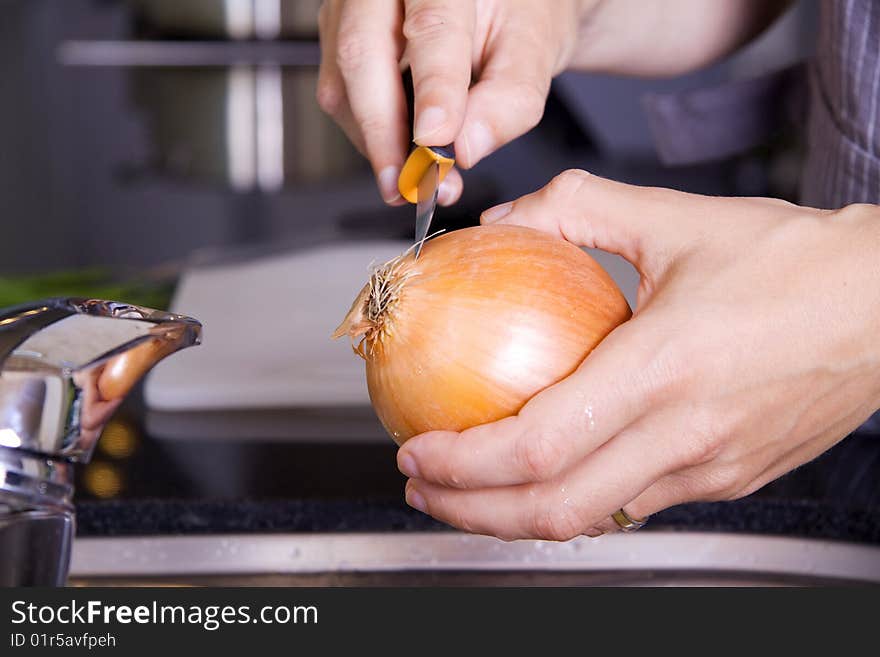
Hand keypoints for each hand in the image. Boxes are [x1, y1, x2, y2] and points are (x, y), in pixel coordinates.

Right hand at [316, 0, 585, 203]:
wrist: (500, 4)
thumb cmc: (516, 13)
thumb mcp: (534, 48)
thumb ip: (510, 97)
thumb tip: (466, 148)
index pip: (432, 25)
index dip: (433, 88)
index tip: (439, 142)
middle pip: (362, 55)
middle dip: (385, 134)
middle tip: (414, 184)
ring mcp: (348, 9)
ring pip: (343, 85)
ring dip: (378, 145)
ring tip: (423, 179)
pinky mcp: (337, 41)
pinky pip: (342, 98)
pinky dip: (373, 138)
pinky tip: (406, 157)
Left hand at [396, 170, 879, 540]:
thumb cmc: (795, 261)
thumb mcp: (677, 217)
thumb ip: (577, 208)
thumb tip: (504, 219)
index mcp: (665, 368)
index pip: (538, 445)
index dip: (464, 464)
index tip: (417, 450)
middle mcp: (687, 435)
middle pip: (554, 509)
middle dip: (470, 512)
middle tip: (422, 488)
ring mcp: (711, 469)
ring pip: (593, 520)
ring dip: (516, 516)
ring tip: (468, 491)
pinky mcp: (730, 480)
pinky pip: (634, 504)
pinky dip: (574, 501)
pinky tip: (547, 474)